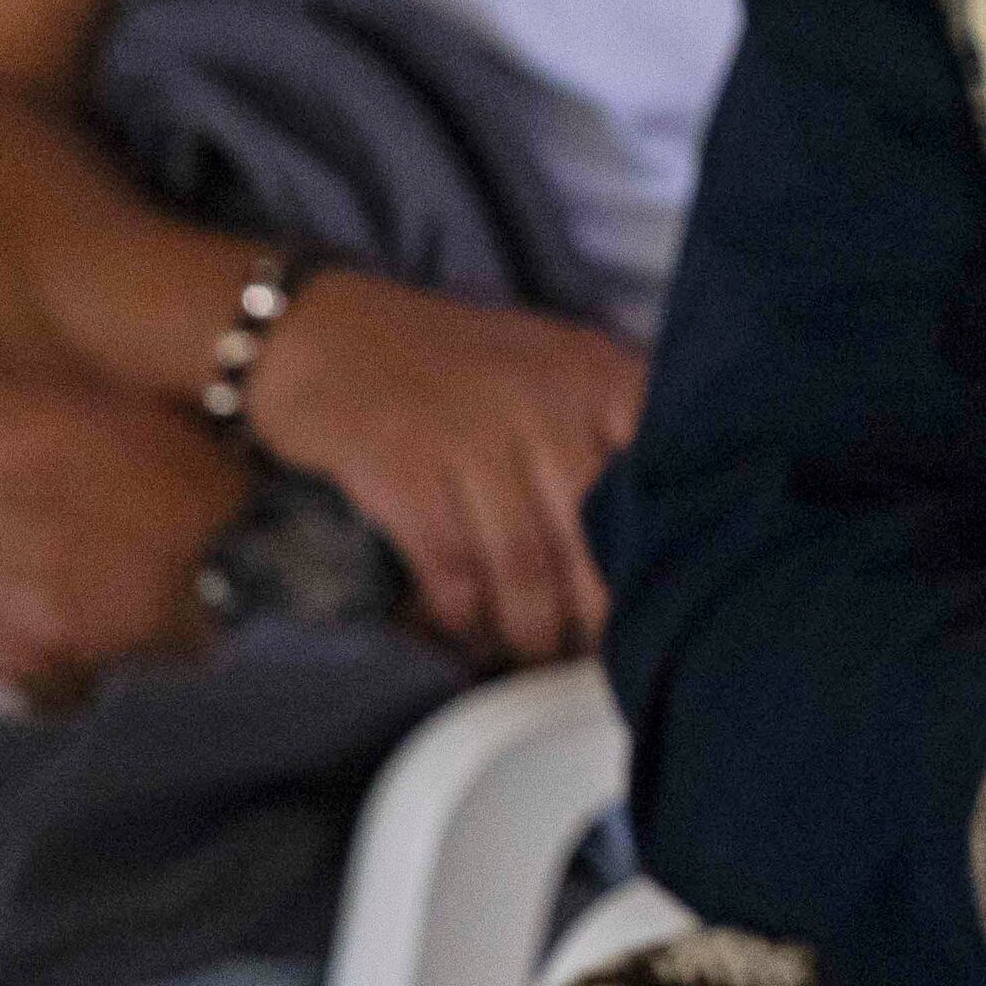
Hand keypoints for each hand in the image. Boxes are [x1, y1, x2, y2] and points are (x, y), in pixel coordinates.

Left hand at [0, 366, 242, 697]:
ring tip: (44, 588)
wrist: (267, 548)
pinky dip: (7, 651)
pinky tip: (56, 631)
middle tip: (3, 537)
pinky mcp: (35, 640)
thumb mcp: (105, 408)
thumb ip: (20, 420)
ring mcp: (7, 575)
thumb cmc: (191, 471)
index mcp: (10, 419)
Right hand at [241, 270, 635, 662]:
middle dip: (596, 612)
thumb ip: (609, 429)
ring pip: (524, 565)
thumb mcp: (551, 370)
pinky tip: (467, 626)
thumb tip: (661, 535)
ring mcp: (470, 431)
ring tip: (533, 650)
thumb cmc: (452, 366)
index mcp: (595, 374)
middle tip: (594, 651)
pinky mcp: (402, 467)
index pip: (659, 476)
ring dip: (530, 626)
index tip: (660, 600)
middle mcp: (543, 399)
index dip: (659, 552)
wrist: (324, 335)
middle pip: (593, 536)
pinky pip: (450, 568)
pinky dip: (462, 612)